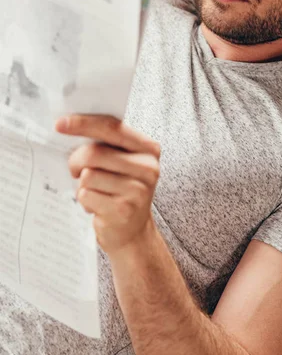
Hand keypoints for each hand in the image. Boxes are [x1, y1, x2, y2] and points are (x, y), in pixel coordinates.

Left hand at [55, 114, 160, 255]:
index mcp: (149, 149)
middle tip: (74, 169)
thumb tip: (68, 127)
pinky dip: (85, 200)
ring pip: (88, 175)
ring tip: (95, 192)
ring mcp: (138, 190)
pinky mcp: (123, 210)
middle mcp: (148, 168)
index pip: (112, 128)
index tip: (60, 123)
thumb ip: (106, 144)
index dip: (84, 123)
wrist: (133, 231)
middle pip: (95, 153)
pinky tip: (97, 205)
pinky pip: (87, 195)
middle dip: (76, 160)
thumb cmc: (121, 190)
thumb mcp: (122, 163)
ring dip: (83, 184)